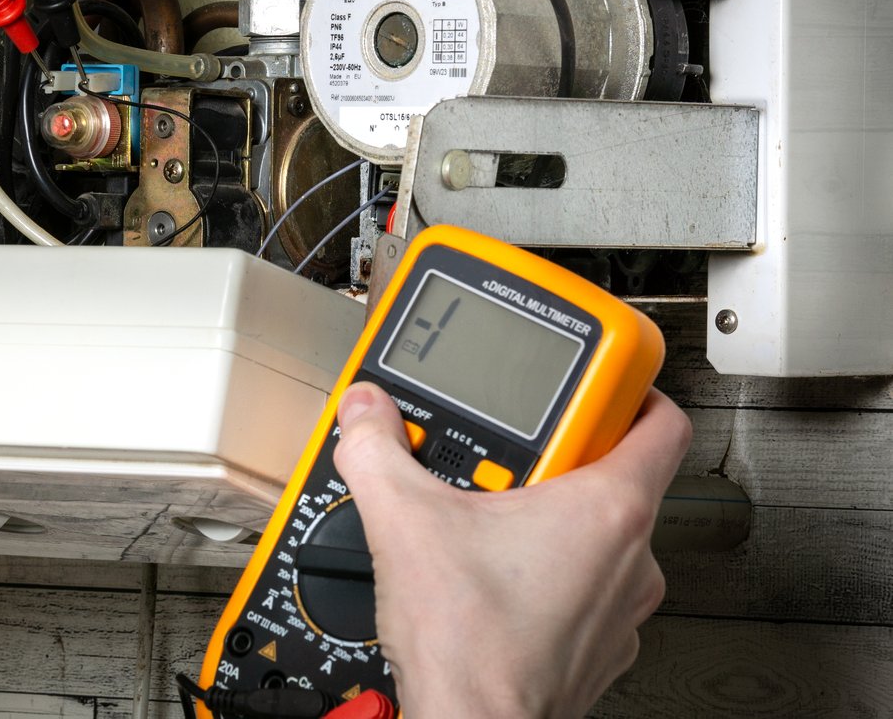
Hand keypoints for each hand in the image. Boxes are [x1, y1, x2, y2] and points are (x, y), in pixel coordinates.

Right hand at [332, 383, 690, 718]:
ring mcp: (622, 607)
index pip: (661, 418)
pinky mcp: (599, 645)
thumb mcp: (402, 518)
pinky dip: (547, 572)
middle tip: (499, 463)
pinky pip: (585, 587)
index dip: (629, 387)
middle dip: (552, 459)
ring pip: (598, 536)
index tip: (587, 382)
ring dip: (547, 519)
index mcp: (609, 508)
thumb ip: (377, 448)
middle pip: (614, 473)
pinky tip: (490, 575)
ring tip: (483, 520)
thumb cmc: (469, 644)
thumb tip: (367, 414)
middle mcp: (634, 557)